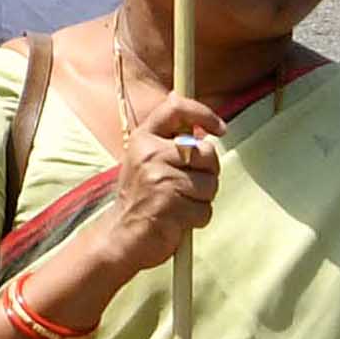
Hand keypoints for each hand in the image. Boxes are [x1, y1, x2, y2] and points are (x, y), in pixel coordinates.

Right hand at [87, 89, 225, 289]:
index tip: (220, 128)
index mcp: (143, 139)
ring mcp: (160, 181)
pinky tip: (178, 220)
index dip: (204, 113)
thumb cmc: (139, 196)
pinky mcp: (171, 207)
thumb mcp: (145, 158)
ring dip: (202, 199)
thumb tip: (183, 103)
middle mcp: (150, 155)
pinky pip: (205, 209)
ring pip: (210, 183)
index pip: (176, 109)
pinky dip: (197, 218)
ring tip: (180, 204)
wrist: (120, 235)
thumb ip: (167, 135)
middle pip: (207, 152)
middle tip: (189, 184)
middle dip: (208, 172)